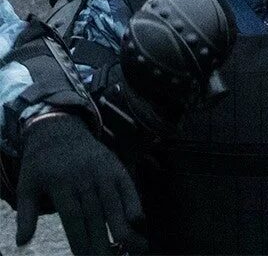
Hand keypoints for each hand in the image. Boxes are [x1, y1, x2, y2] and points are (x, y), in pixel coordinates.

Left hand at [15, 112, 144, 254]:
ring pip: (115, 203)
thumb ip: (27, 215)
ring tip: (135, 248)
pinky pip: (127, 187)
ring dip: (125, 227)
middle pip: (97, 214)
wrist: (58, 128)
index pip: (74, 217)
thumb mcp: (26, 186)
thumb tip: (22, 242)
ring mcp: (103, 171)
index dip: (81, 239)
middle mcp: (84, 177)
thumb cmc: (40, 164)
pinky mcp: (115, 166)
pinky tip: (139, 221)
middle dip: (104, 241)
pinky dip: (134, 203)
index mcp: (61, 183)